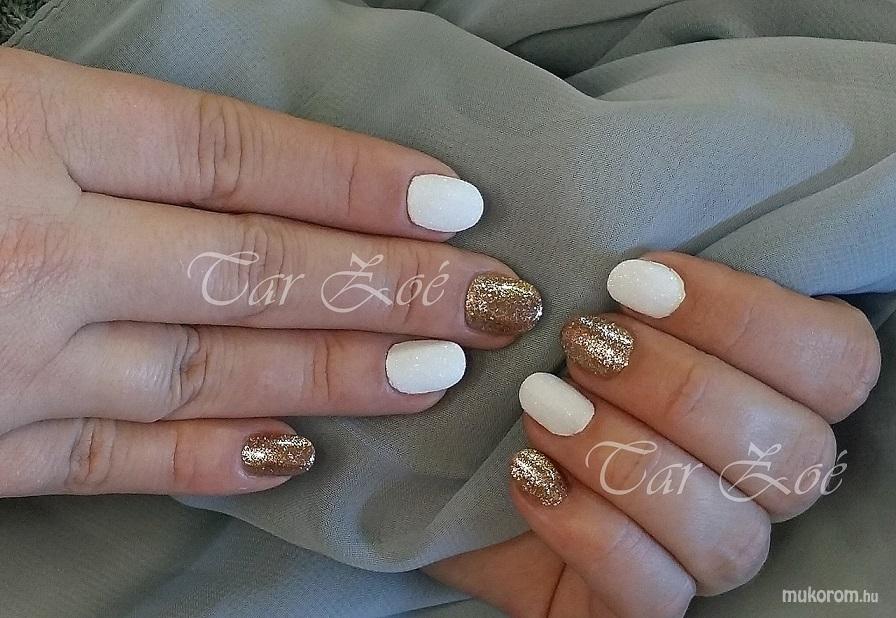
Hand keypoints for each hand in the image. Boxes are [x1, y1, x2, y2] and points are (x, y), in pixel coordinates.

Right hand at [0, 49, 541, 496]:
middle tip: (494, 302)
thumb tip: (243, 166)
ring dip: (333, 374)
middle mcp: (36, 253)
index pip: (233, 155)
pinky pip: (113, 459)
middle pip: (252, 266)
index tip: (456, 203)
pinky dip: (208, 459)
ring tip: (435, 375)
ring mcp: (12, 359)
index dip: (355, 179)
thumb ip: (106, 132)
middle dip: (390, 287)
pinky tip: (296, 454)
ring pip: (208, 370)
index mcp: (33, 137)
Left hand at [426, 252, 879, 616]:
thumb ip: (626, 294)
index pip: (836, 361)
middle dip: (677, 387)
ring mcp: (707, 556)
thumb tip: (625, 262)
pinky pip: (653, 593)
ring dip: (624, 455)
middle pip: (796, 453)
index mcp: (774, 395)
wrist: (462, 475)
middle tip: (582, 343)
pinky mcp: (644, 606)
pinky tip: (529, 475)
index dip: (746, 317)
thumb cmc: (538, 377)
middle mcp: (761, 485)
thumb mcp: (576, 319)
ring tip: (541, 404)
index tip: (634, 281)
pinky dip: (586, 529)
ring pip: (730, 533)